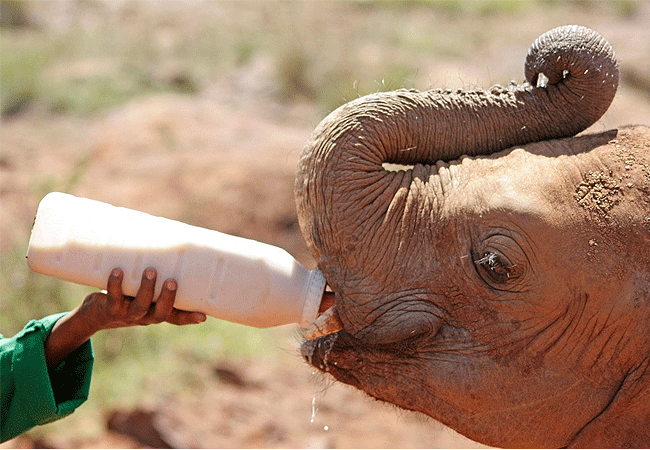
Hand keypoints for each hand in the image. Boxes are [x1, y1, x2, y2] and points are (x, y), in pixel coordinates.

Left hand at [84, 267, 205, 330]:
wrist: (94, 314)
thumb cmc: (125, 295)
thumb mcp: (141, 289)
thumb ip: (155, 278)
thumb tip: (168, 245)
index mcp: (155, 311)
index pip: (176, 318)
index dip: (189, 318)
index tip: (203, 316)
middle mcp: (144, 316)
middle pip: (161, 314)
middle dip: (168, 299)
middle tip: (172, 282)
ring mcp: (127, 314)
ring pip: (140, 306)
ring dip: (146, 289)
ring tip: (150, 271)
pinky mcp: (109, 309)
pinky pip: (114, 298)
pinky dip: (116, 285)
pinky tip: (117, 271)